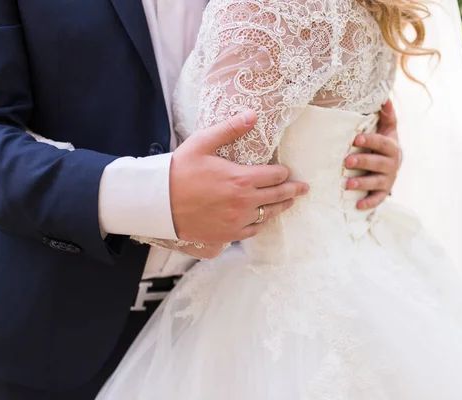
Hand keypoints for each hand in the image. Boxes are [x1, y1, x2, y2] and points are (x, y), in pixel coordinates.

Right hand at [170, 110, 309, 243]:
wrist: (157, 202)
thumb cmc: (178, 170)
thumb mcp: (202, 143)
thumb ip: (230, 129)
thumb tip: (252, 114)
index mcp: (242, 179)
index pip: (275, 175)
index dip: (284, 172)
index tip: (286, 171)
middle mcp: (244, 202)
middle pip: (278, 196)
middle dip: (293, 190)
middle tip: (304, 189)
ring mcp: (237, 221)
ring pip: (268, 215)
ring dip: (280, 207)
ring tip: (288, 203)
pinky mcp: (227, 235)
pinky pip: (252, 231)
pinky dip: (260, 224)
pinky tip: (262, 219)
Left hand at [344, 100, 400, 209]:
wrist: (394, 164)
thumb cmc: (384, 143)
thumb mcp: (387, 128)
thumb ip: (387, 115)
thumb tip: (385, 97)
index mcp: (392, 147)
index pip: (382, 143)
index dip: (370, 140)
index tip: (355, 138)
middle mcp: (392, 164)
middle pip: (378, 163)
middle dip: (363, 162)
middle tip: (346, 161)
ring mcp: (388, 180)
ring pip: (376, 182)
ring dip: (362, 184)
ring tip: (347, 184)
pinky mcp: (383, 192)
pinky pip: (377, 199)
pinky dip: (368, 203)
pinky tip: (357, 205)